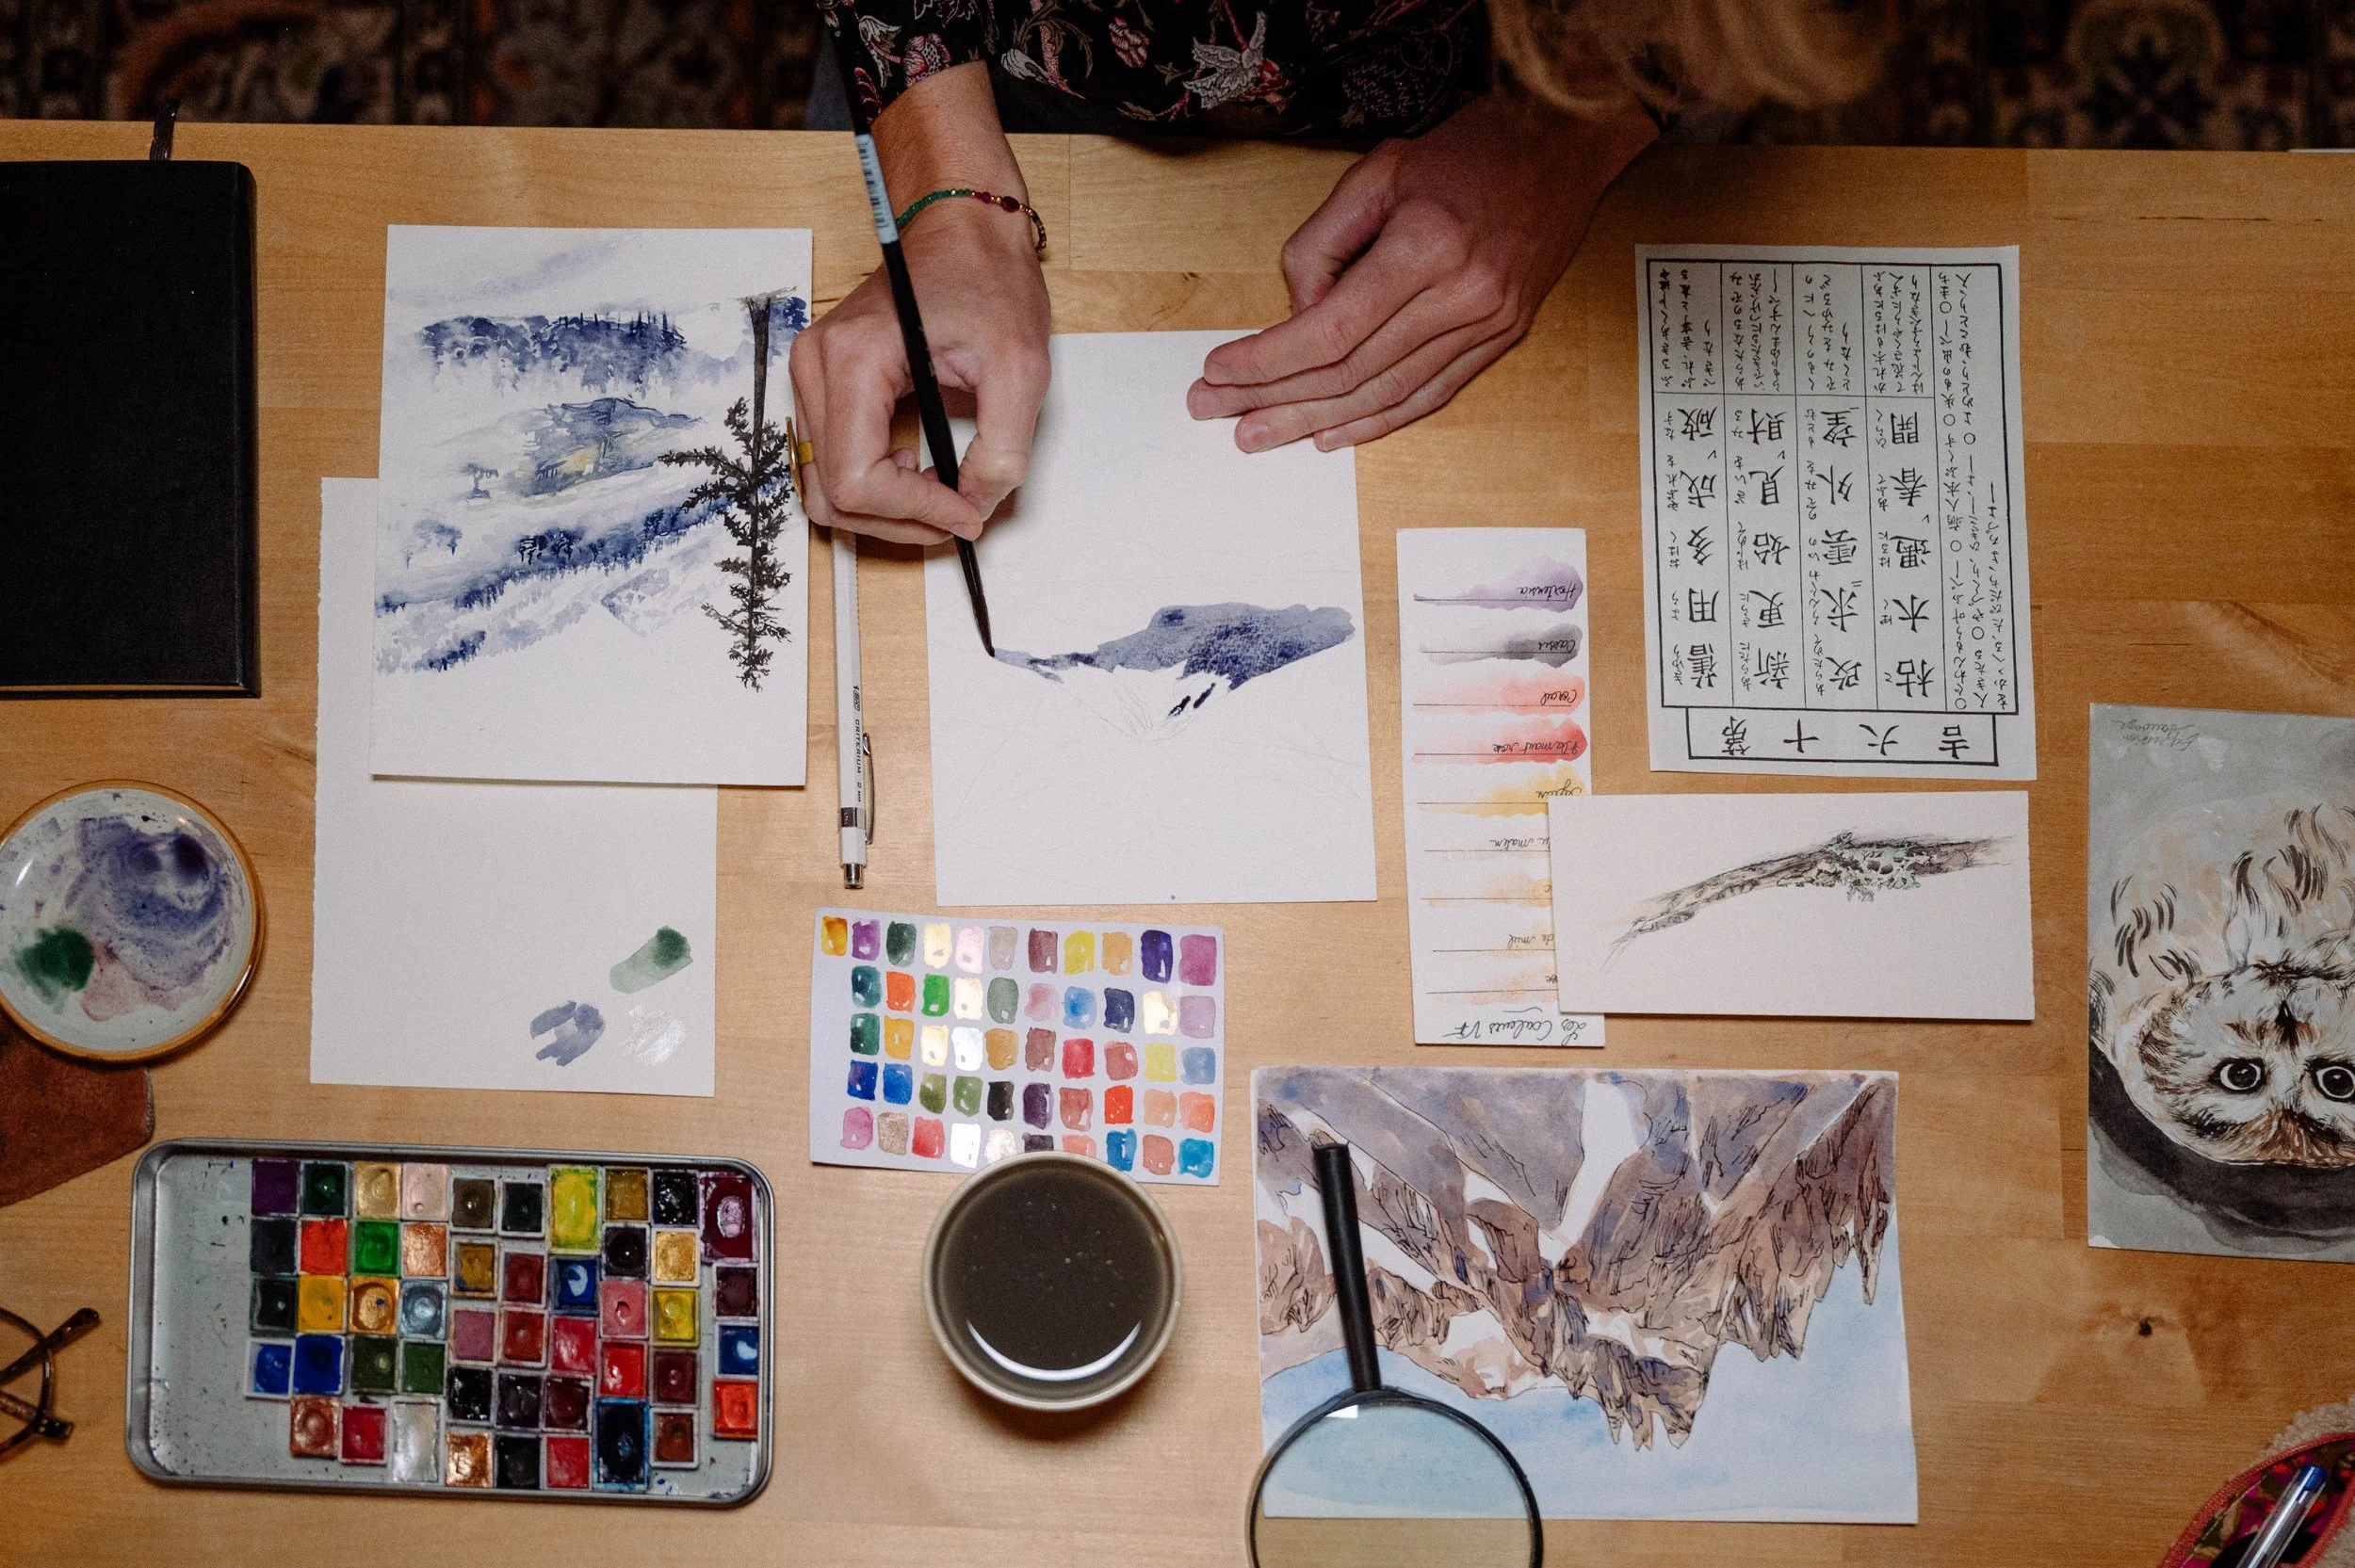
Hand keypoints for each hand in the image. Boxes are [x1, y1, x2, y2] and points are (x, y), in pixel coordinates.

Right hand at [790, 64, 1050, 545]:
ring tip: (939, 489)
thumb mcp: (1020, 366)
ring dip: (885, 509)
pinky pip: (831, 460)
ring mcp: (814, 374)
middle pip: (832, 494)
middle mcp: (818, 366)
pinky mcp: (825, 382)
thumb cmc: (985, 275)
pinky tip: (915, 468)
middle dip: (900, 520)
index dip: (914, 514)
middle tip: (959, 513)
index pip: (855, 480)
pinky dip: (873, 485)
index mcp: (854, 359)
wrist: (963, 225)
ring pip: (825, 487)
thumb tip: (977, 503)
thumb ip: (1005, 448)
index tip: (965, 514)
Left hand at [1187, 94, 1655, 452]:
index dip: (1268, 360)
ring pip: (1387, 393)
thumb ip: (1323, 242)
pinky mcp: (1502, 338)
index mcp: (1426, 246)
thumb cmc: (1474, 149)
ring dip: (1317, 421)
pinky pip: (1431, 394)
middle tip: (1218, 414)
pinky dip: (1379, 421)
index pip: (1329, 330)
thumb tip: (1293, 310)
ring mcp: (1488, 323)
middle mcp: (1462, 294)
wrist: (1566, 144)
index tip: (1220, 372)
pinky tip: (1333, 434)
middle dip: (1275, 398)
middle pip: (1351, 372)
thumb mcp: (1379, 170)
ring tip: (1263, 435)